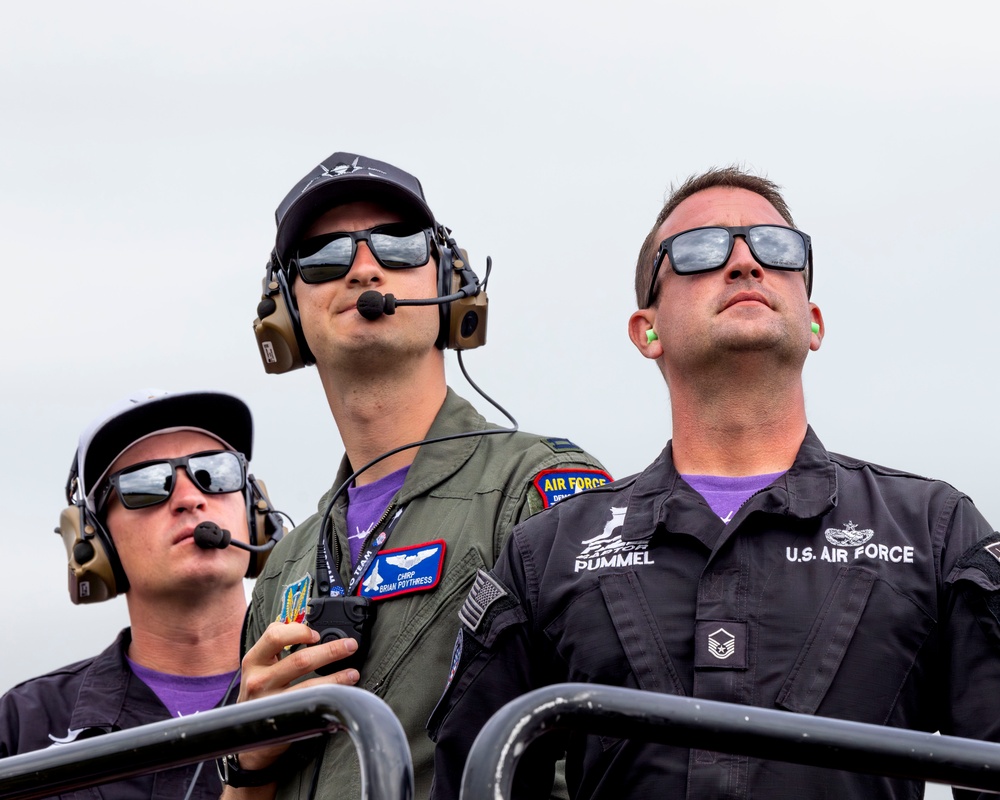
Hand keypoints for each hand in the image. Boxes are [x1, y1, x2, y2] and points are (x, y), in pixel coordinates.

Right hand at [235, 621, 359, 770]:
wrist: (246, 732)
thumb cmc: (259, 691)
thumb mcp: (260, 666)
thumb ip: (278, 646)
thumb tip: (311, 632)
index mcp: (254, 660)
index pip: (274, 636)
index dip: (299, 631)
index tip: (317, 634)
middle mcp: (259, 680)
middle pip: (300, 660)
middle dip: (331, 651)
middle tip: (350, 646)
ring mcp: (271, 702)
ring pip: (309, 686)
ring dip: (336, 677)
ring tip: (352, 673)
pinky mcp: (283, 719)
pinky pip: (311, 704)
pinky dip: (330, 696)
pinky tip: (342, 693)